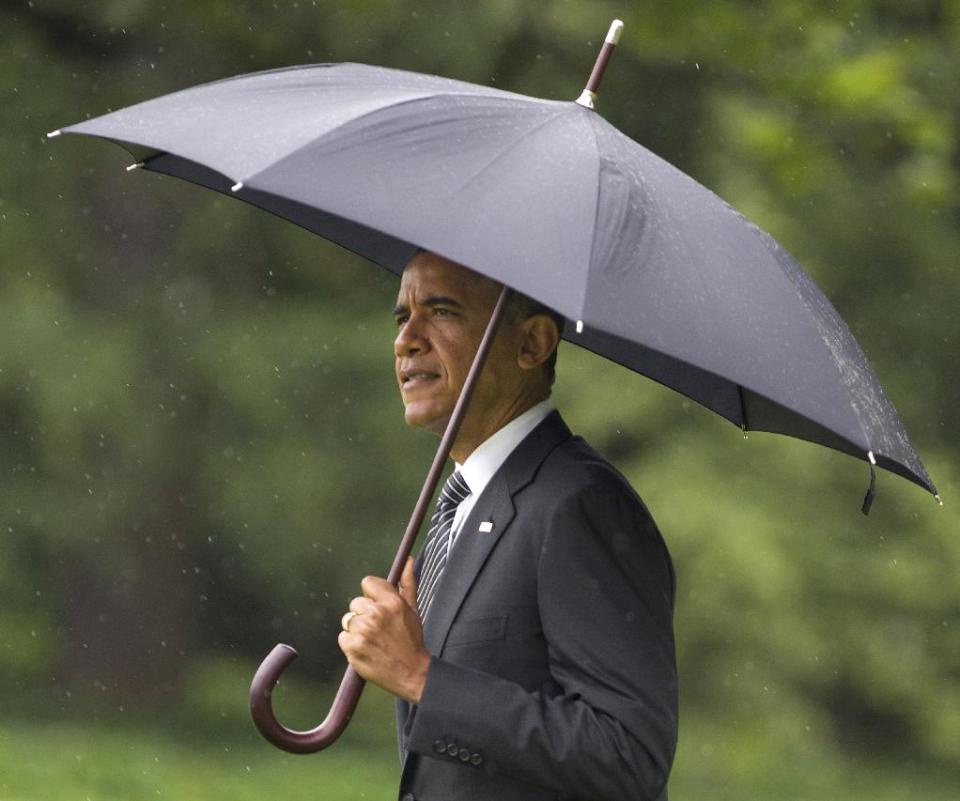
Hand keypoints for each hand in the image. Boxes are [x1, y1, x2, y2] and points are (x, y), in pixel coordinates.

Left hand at [338, 557, 429, 703]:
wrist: (411, 672)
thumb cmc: (412, 640)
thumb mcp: (413, 608)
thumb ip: (408, 582)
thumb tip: (408, 560)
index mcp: (392, 602)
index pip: (368, 583)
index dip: (371, 595)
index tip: (377, 605)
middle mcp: (376, 614)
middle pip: (356, 603)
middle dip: (364, 614)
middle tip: (378, 629)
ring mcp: (363, 631)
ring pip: (348, 620)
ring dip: (357, 629)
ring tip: (373, 640)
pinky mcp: (352, 647)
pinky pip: (343, 637)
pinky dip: (351, 643)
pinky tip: (366, 649)